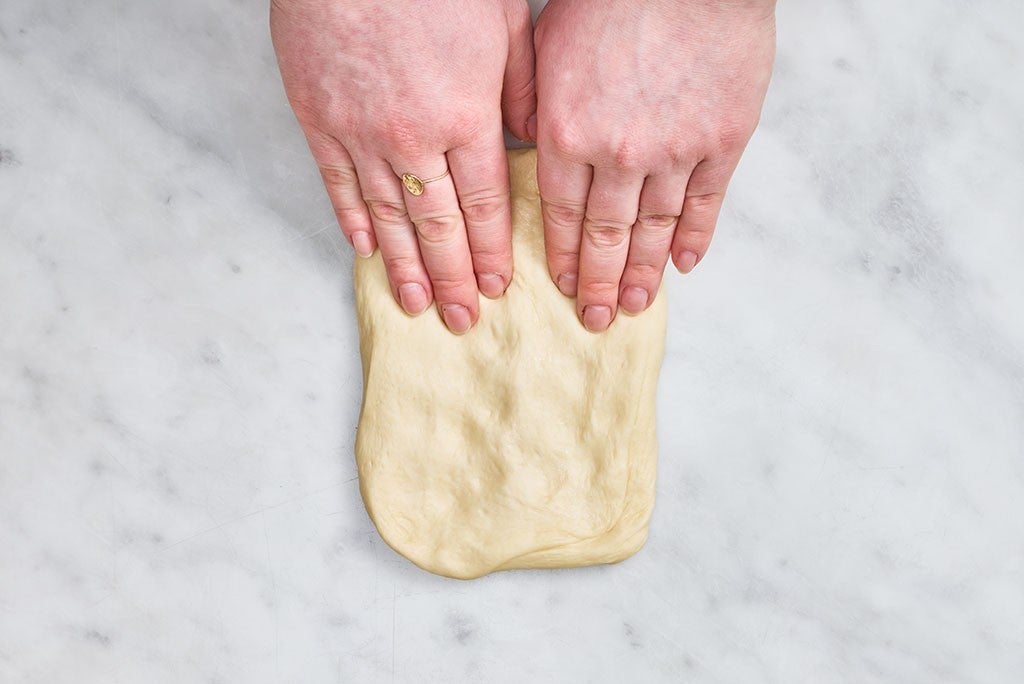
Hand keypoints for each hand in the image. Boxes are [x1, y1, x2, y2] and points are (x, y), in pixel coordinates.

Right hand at [270, 0, 535, 332]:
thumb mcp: (503, 22)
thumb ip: (520, 88)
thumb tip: (527, 138)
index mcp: (465, 116)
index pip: (483, 205)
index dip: (490, 253)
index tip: (495, 288)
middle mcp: (413, 140)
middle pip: (438, 226)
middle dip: (453, 279)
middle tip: (461, 319)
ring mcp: (360, 134)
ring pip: (388, 218)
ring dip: (405, 267)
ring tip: (415, 306)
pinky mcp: (317, 119)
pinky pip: (338, 186)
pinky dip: (353, 223)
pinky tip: (366, 253)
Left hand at [534, 0, 775, 330]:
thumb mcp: (546, 45)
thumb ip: (534, 103)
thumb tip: (526, 143)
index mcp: (566, 132)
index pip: (560, 214)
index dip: (562, 255)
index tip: (562, 285)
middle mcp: (617, 154)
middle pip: (605, 235)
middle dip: (597, 283)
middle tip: (594, 319)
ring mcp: (675, 152)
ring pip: (654, 230)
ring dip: (642, 274)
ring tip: (633, 306)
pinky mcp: (723, 141)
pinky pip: (705, 204)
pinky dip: (695, 238)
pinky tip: (684, 265)